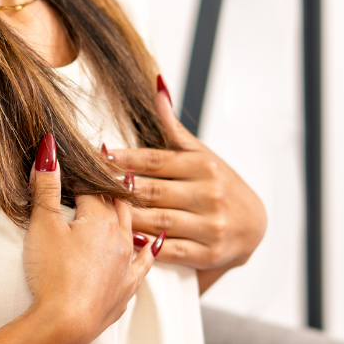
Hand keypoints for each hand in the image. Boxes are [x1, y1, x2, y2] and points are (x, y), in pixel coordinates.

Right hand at [23, 133, 154, 343]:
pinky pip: (143, 263)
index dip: (88, 169)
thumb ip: (46, 186)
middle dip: (113, 185)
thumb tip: (49, 149)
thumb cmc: (52, 274)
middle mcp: (121, 238)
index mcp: (101, 218)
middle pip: (119, 203)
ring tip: (132, 194)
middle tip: (114, 165)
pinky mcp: (125, 290)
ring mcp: (126, 265)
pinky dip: (148, 249)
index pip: (95, 186)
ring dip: (131, 210)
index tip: (91, 152)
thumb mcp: (43, 224)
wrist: (64, 325)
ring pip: (135, 228)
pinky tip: (153, 243)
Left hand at [106, 80, 266, 292]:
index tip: (98, 156)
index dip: (124, 159)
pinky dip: (146, 246)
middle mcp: (208, 194)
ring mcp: (210, 225)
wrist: (255, 228)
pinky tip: (125, 240)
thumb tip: (158, 89)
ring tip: (98, 212)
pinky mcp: (208, 253)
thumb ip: (175, 129)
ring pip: (157, 220)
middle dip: (119, 189)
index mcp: (204, 166)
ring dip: (126, 217)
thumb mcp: (203, 155)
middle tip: (88, 186)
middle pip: (152, 191)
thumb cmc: (222, 186)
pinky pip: (170, 250)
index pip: (156, 161)